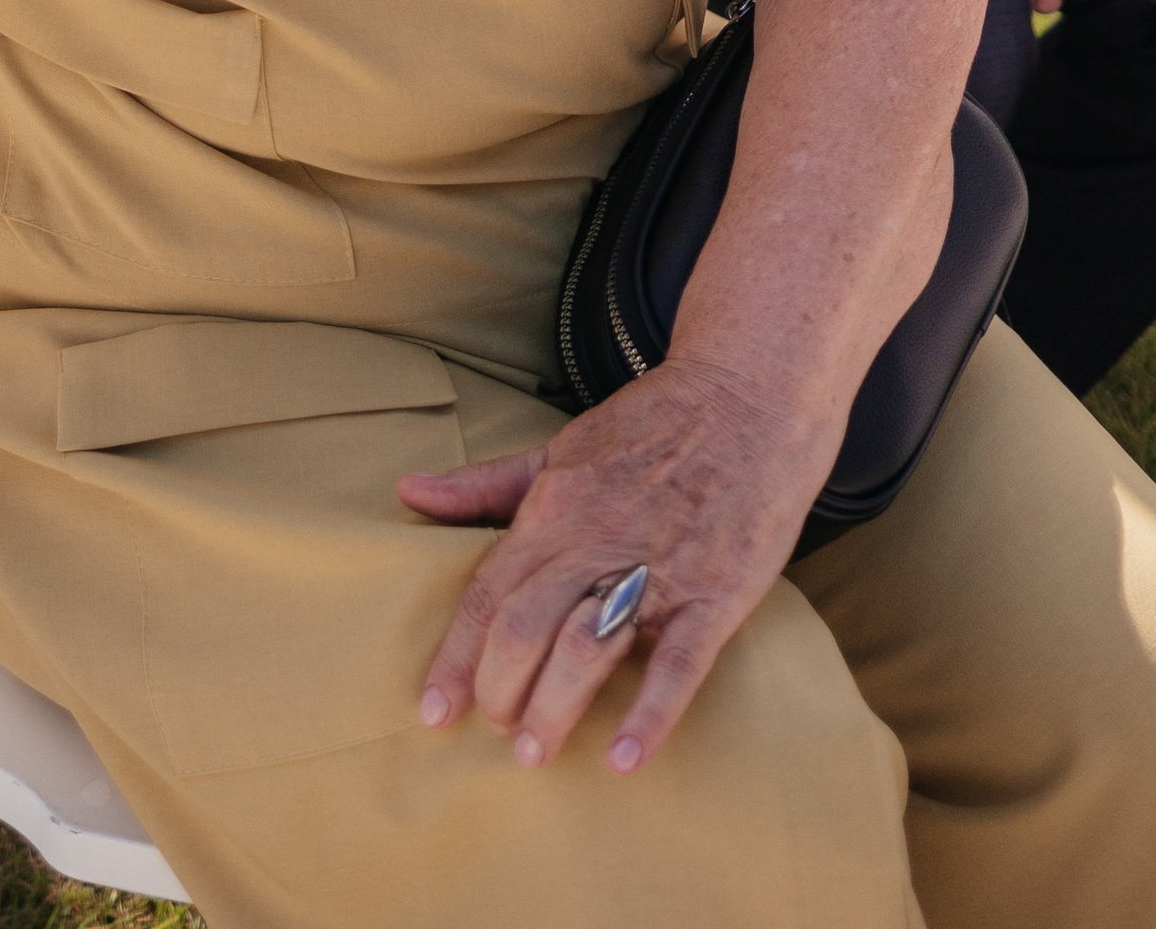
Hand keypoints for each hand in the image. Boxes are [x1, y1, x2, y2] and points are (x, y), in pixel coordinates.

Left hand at [405, 354, 833, 777]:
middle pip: (526, 624)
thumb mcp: (559, 448)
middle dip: (500, 688)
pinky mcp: (716, 591)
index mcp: (555, 505)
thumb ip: (485, 483)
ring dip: (554, 707)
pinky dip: (650, 712)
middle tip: (496, 732)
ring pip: (587, 645)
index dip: (457, 655)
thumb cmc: (650, 427)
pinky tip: (623, 758)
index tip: (433, 709)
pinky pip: (679, 661)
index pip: (488, 591)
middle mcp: (597, 537)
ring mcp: (659, 566)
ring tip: (534, 753)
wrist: (748, 397)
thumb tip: (408, 493)